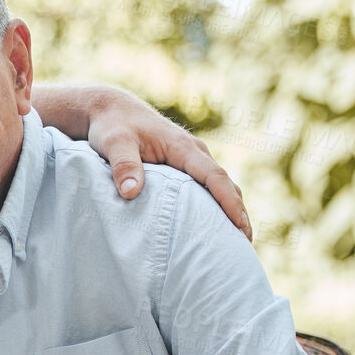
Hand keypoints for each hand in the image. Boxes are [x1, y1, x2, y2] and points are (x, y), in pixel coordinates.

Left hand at [84, 89, 251, 239]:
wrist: (110, 110)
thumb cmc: (112, 126)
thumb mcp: (114, 143)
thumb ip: (124, 166)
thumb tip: (132, 193)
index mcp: (182, 147)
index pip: (213, 176)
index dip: (228, 202)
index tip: (239, 226)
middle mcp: (193, 152)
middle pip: (224, 184)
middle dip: (238, 212)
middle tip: (245, 245)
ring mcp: (190, 158)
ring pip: (218, 185)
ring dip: (230, 209)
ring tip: (235, 241)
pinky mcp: (182, 165)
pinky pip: (206, 185)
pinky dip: (215, 204)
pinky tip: (213, 225)